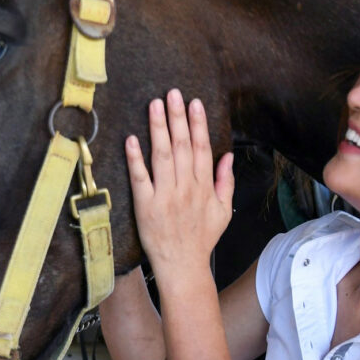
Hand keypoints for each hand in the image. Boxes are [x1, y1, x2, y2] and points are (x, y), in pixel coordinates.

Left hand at [125, 88, 233, 274]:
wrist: (183, 266)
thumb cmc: (202, 239)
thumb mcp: (223, 212)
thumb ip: (226, 182)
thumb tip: (228, 155)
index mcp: (204, 187)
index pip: (202, 148)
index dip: (198, 124)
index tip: (194, 103)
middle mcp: (186, 188)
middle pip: (182, 146)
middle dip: (178, 117)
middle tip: (173, 93)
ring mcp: (165, 196)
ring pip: (162, 156)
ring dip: (158, 128)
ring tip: (155, 104)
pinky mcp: (146, 206)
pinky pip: (140, 178)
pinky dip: (136, 158)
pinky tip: (132, 139)